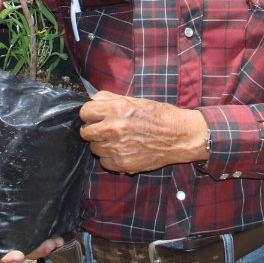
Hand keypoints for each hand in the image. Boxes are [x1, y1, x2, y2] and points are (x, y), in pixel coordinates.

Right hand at [0, 204, 62, 262]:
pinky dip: (49, 243)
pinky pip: (40, 245)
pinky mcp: (31, 239)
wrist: (12, 196)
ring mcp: (14, 243)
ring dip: (34, 251)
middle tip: (15, 256)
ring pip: (23, 254)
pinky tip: (57, 238)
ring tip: (45, 245)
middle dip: (6, 259)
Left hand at [79, 90, 207, 173]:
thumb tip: (93, 100)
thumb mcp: (135, 100)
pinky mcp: (122, 163)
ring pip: (94, 148)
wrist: (178, 136)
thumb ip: (110, 99)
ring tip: (118, 139)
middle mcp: (114, 128)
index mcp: (116, 109)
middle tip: (105, 128)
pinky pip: (104, 162)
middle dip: (93, 129)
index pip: (85, 112)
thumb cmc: (159, 116)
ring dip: (102, 144)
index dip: (90, 114)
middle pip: (85, 132)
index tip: (95, 116)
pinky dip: (111, 157)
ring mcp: (117, 148)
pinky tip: (123, 150)